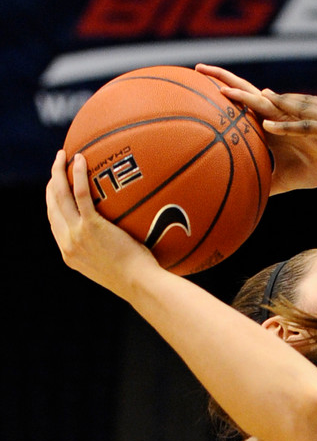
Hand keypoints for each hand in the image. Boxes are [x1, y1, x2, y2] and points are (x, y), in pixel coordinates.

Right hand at [46, 151, 161, 297]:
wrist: (140, 285)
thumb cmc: (138, 279)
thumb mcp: (114, 266)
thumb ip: (108, 251)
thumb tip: (122, 238)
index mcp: (70, 254)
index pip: (54, 223)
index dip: (53, 203)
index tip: (57, 189)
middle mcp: (68, 243)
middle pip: (52, 206)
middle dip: (51, 183)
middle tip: (58, 166)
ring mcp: (77, 234)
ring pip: (59, 196)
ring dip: (57, 172)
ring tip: (63, 155)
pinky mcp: (90, 227)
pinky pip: (80, 194)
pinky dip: (78, 175)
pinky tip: (81, 159)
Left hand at [196, 64, 316, 192]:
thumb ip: (296, 176)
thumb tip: (262, 195)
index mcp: (297, 120)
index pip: (257, 103)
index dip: (231, 92)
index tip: (203, 84)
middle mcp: (303, 113)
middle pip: (258, 95)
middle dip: (229, 82)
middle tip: (200, 68)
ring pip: (278, 105)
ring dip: (252, 100)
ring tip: (224, 92)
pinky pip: (305, 127)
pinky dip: (286, 126)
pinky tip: (267, 125)